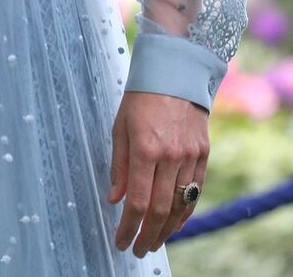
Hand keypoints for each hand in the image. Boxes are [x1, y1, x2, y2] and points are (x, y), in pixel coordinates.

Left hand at [108, 91, 208, 256]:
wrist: (175, 70)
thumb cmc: (141, 96)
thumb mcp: (120, 125)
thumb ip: (118, 164)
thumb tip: (114, 198)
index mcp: (145, 148)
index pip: (137, 201)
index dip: (128, 227)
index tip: (121, 241)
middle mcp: (170, 156)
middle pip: (160, 210)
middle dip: (147, 235)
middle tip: (138, 249)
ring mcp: (189, 156)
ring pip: (180, 205)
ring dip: (167, 229)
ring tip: (154, 241)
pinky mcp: (203, 154)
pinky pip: (195, 191)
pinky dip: (185, 211)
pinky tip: (175, 223)